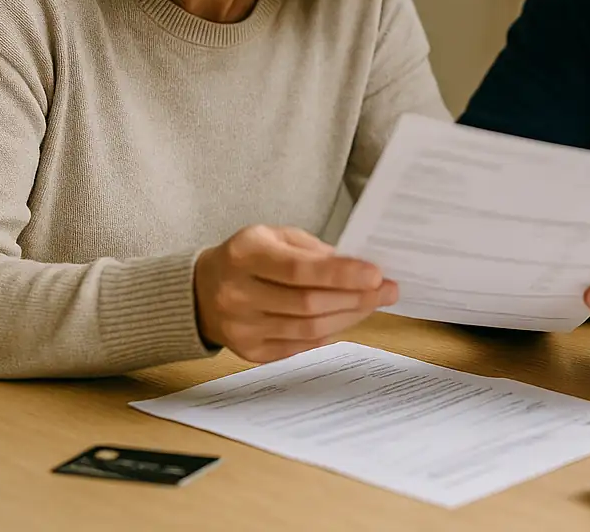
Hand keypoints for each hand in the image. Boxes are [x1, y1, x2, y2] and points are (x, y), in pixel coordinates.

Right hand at [194, 225, 396, 363]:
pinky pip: (301, 346)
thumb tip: (359, 268)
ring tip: (373, 303)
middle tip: (386, 290)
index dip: (341, 274)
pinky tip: (346, 317)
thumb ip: (314, 250)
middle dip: (355, 297)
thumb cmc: (248, 257)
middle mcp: (236, 294)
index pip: (299, 270)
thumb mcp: (275, 237)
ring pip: (308, 329)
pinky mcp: (249, 352)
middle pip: (308, 304)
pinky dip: (330, 332)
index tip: (376, 274)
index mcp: (243, 254)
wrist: (203, 291)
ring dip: (349, 316)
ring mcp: (241, 328)